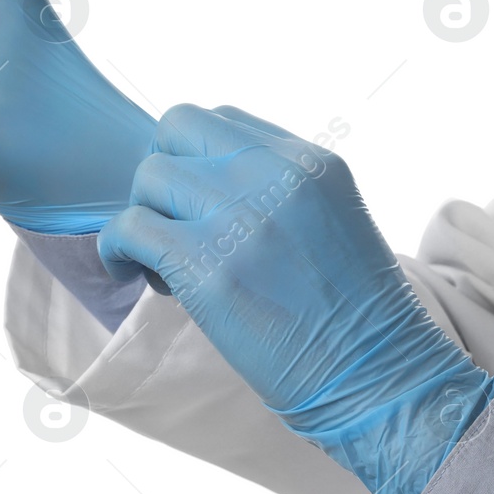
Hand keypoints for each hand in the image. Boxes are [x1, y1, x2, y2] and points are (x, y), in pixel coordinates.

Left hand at [98, 104, 493, 493]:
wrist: (375, 374)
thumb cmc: (356, 314)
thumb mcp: (334, 219)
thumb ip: (280, 188)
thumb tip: (205, 183)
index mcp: (310, 161)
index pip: (222, 119)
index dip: (197, 158)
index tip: (200, 202)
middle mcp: (275, 174)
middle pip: (176, 130)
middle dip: (164, 176)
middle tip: (175, 225)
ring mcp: (240, 217)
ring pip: (148, 176)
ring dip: (145, 216)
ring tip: (166, 263)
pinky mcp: (207, 267)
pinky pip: (129, 228)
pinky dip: (118, 249)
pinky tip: (134, 272)